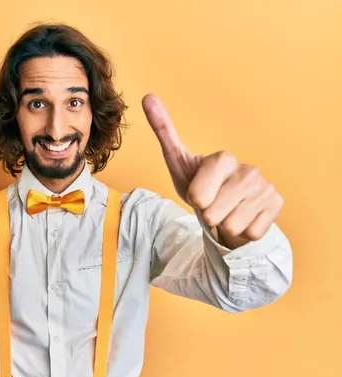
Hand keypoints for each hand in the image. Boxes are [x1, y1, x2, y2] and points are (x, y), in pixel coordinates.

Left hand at [141, 94, 282, 247]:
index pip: (198, 196)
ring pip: (231, 225)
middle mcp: (249, 169)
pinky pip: (250, 232)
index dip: (195, 199)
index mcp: (223, 158)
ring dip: (224, 225)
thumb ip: (163, 131)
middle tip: (212, 204)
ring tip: (226, 211)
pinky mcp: (277, 205)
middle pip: (213, 213)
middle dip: (208, 215)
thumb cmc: (199, 186)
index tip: (197, 192)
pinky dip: (241, 231)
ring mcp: (265, 187)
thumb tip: (147, 96)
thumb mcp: (177, 162)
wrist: (227, 208)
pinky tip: (243, 217)